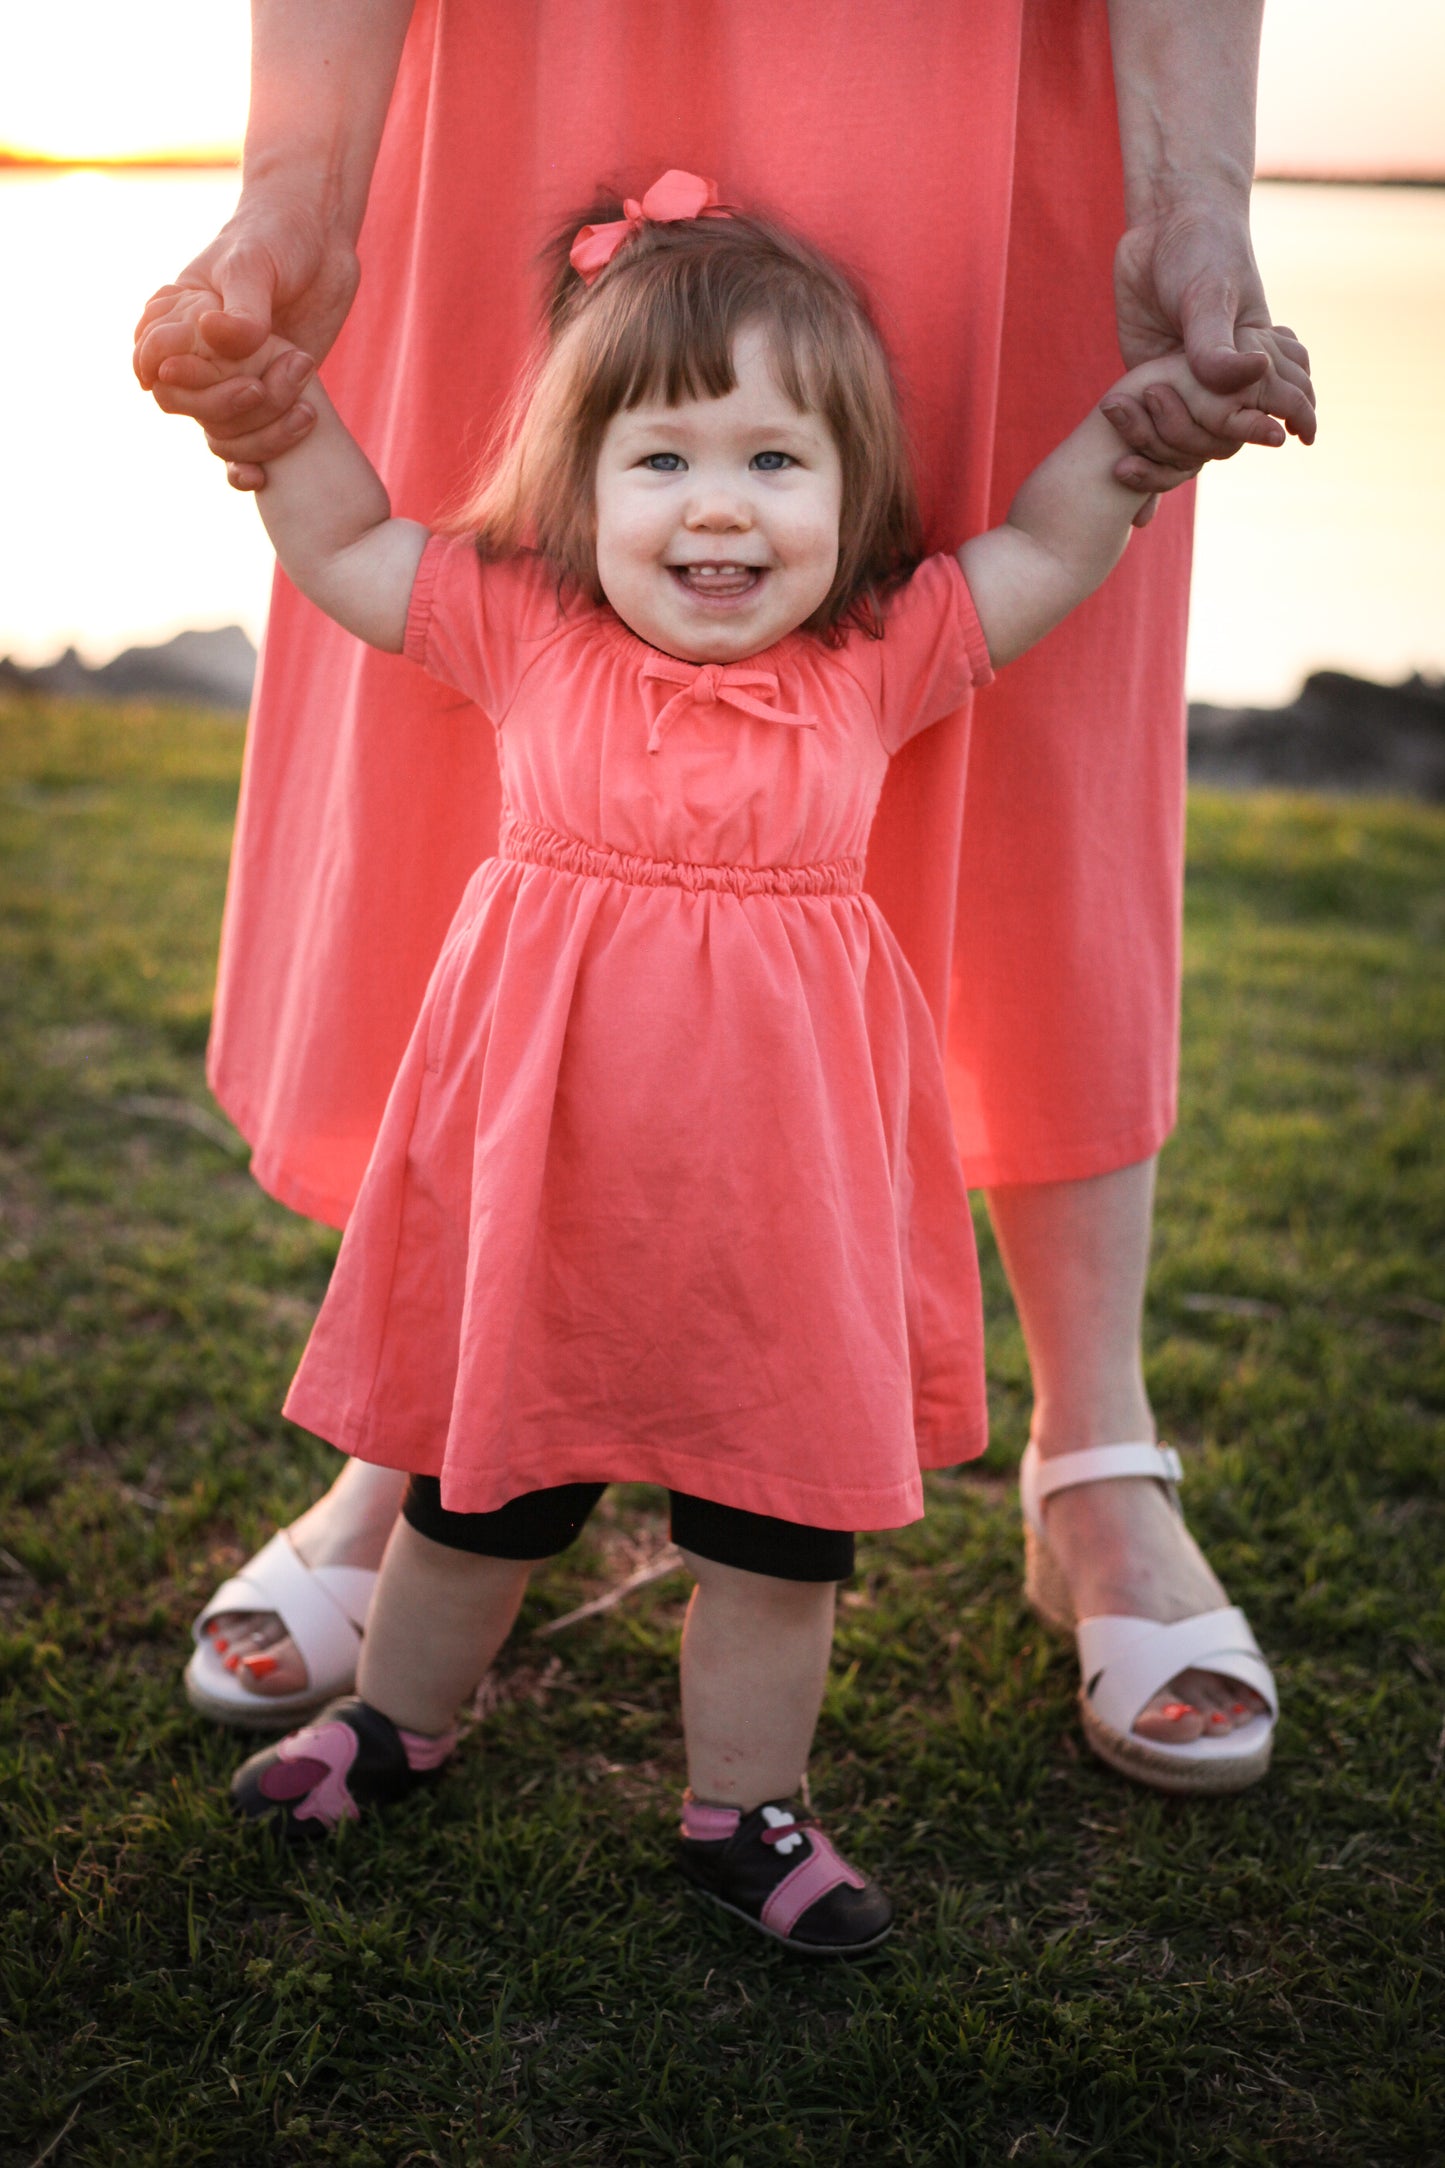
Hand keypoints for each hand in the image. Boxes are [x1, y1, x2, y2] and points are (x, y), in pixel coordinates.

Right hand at [133, 191, 358, 488]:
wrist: (321, 243)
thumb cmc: (277, 238)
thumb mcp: (256, 264)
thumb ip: (240, 306)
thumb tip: (213, 335)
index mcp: (175, 319)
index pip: (153, 363)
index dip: (175, 376)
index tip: (201, 369)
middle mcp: (197, 356)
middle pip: (186, 405)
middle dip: (226, 403)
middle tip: (268, 380)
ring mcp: (229, 382)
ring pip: (220, 432)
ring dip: (259, 430)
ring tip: (305, 402)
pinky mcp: (265, 402)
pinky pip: (244, 447)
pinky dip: (248, 466)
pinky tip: (261, 476)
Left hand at [1108, 191, 1315, 522]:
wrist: (1158, 228)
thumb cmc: (1200, 249)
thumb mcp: (1210, 293)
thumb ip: (1218, 344)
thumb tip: (1251, 376)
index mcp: (1253, 354)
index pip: (1284, 397)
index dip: (1296, 419)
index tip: (1300, 438)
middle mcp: (1223, 378)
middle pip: (1232, 432)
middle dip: (1214, 437)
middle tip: (1170, 417)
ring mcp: (1185, 385)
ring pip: (1191, 441)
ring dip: (1166, 455)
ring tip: (1134, 463)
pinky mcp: (1149, 384)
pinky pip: (1152, 433)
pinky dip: (1144, 464)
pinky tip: (1134, 508)